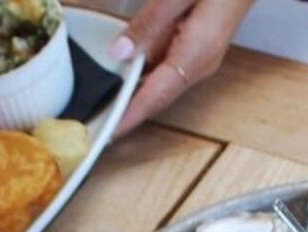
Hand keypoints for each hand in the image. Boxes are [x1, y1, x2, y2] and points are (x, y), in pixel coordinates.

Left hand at [110, 0, 254, 135]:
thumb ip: (149, 23)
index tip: (111, 133)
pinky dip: (148, 77)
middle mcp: (201, 64)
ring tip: (112, 102)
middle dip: (131, 112)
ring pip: (162, 85)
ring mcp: (203, 58)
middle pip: (158, 97)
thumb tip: (122, 52)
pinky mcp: (201, 50)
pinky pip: (169, 70)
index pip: (156, 96)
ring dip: (137, 94)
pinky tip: (131, 74)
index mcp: (197, 53)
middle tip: (104, 122)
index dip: (131, 116)